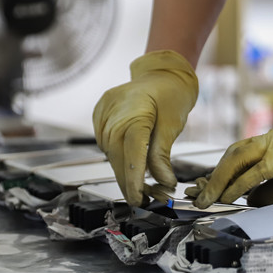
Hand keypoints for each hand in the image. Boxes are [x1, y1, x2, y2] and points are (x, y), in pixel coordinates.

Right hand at [92, 50, 197, 205]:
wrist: (160, 73)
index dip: (134, 181)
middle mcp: (112, 116)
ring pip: (111, 155)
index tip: (140, 199)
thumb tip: (163, 182)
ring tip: (145, 187)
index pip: (131, 155)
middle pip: (118, 159)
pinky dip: (120, 158)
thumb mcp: (173, 125)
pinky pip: (108, 145)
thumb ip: (162, 155)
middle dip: (131, 183)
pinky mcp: (99, 118)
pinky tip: (133, 167)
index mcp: (132, 115)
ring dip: (125, 172)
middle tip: (148, 200)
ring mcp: (102, 116)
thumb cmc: (170, 94)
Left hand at [187, 123, 272, 208]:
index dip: (221, 171)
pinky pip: (253, 172)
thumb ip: (268, 188)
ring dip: (218, 180)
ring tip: (206, 198)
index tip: (206, 186)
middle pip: (233, 152)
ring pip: (237, 158)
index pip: (240, 153)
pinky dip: (236, 185)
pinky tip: (225, 197)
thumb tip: (245, 200)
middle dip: (213, 175)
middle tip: (198, 194)